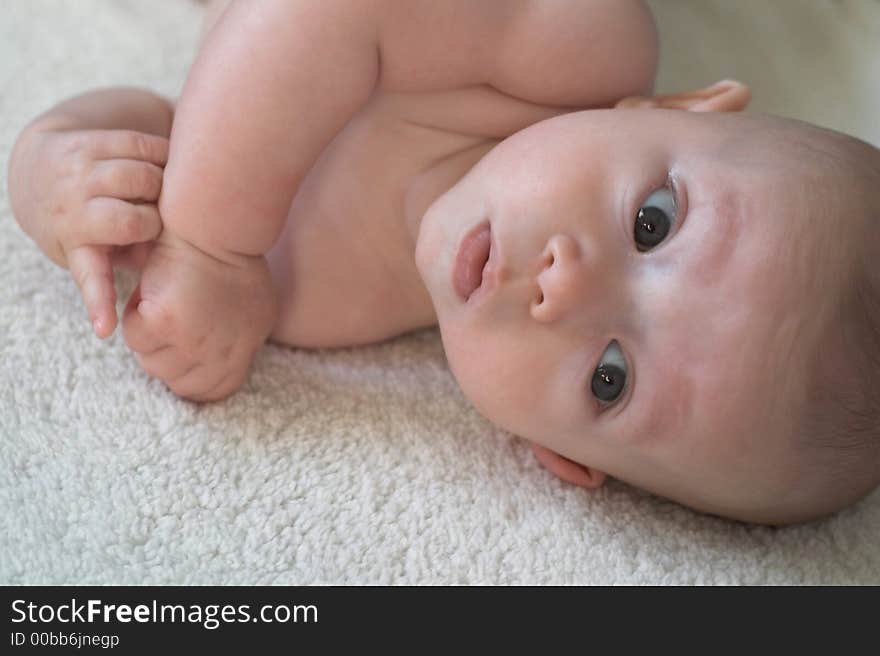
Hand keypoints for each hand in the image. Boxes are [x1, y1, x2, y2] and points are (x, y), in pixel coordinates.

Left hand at [7, 124, 168, 336]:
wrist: (39, 170)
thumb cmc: (81, 224)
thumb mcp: (96, 249)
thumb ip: (136, 254)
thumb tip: (172, 254)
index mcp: (74, 245)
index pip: (90, 277)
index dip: (100, 303)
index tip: (106, 329)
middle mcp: (72, 208)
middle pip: (133, 220)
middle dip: (158, 223)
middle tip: (162, 223)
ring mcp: (80, 171)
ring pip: (142, 178)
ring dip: (164, 187)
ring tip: (169, 194)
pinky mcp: (92, 141)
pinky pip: (143, 147)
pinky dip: (165, 157)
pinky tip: (170, 167)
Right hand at [122, 230, 277, 401]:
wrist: (215, 228)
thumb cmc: (231, 257)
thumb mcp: (253, 306)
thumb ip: (236, 339)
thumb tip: (214, 360)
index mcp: (245, 349)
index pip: (215, 391)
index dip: (191, 379)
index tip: (177, 355)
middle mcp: (223, 354)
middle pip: (178, 383)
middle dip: (164, 356)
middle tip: (164, 322)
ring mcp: (196, 343)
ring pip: (151, 362)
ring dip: (148, 333)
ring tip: (162, 298)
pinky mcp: (167, 324)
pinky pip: (135, 337)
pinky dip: (136, 314)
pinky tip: (151, 290)